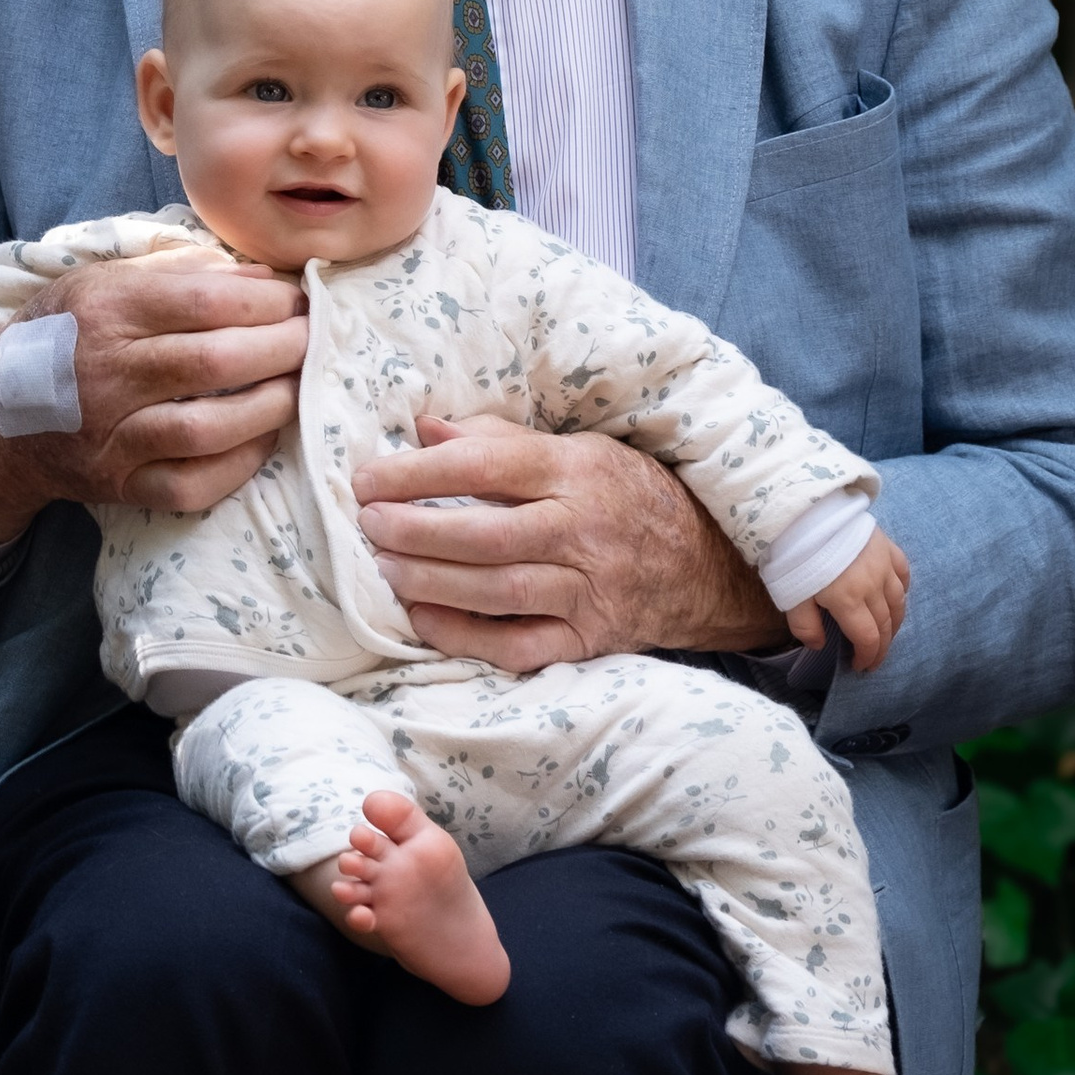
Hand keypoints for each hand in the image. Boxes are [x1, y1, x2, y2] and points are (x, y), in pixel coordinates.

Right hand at [0, 252, 307, 548]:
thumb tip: (265, 279)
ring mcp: (110, 434)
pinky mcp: (118, 484)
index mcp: (106, 309)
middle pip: (215, 362)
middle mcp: (106, 372)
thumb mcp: (105, 283)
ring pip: (206, 427)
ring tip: (297, 387)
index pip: (205, 301)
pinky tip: (263, 439)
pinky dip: (237, 465)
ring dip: (269, 407)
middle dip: (282, 349)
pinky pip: (190, 485)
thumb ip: (182, 275)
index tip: (301, 299)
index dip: (267, 301)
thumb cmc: (65, 335)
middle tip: (314, 340)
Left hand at [353, 413, 785, 669]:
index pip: (485, 464)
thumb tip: (424, 428)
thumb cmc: (627, 495)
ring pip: (499, 591)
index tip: (366, 478)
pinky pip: (520, 646)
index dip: (417, 473)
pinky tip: (423, 620)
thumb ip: (498, 440)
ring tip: (384, 568)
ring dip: (430, 582)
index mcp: (576, 471)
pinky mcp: (590, 640)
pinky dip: (467, 637)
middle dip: (416, 531)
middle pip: (487, 534)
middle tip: (368, 525)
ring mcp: (590, 591)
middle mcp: (584, 531)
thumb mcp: (577, 450)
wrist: (707, 567)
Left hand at [789, 522, 910, 673]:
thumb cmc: (792, 554)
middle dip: (882, 646)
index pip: (868, 638)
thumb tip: (819, 646)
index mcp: (848, 600)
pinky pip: (903, 574)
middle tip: (874, 658)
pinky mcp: (887, 546)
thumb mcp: (789, 595)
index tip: (861, 667)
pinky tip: (896, 597)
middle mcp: (873, 585)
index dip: (868, 657)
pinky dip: (902, 590)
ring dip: (895, 623)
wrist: (803, 509)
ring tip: (887, 634)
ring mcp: (883, 564)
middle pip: (886, 624)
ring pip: (899, 602)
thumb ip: (805, 625)